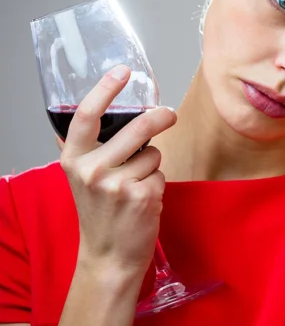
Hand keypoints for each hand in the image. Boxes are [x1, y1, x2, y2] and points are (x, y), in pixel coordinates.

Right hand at [59, 65, 177, 278]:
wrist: (108, 255)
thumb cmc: (101, 213)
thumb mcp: (84, 178)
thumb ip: (94, 149)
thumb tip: (111, 113)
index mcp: (73, 159)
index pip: (87, 116)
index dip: (105, 89)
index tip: (122, 71)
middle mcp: (91, 169)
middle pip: (137, 127)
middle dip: (160, 117)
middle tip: (169, 114)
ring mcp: (116, 184)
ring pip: (153, 153)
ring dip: (153, 166)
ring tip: (136, 187)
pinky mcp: (141, 196)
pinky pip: (161, 174)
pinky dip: (158, 184)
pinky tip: (143, 201)